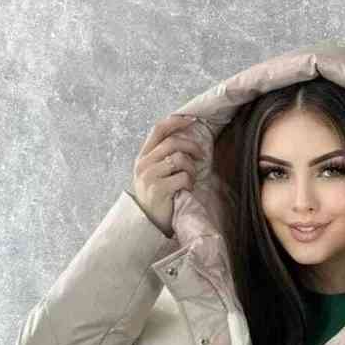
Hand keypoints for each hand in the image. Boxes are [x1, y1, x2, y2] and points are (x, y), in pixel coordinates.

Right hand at [131, 114, 205, 236]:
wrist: (147, 223)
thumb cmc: (155, 198)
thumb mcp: (153, 174)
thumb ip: (162, 157)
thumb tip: (184, 139)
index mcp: (142, 157)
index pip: (158, 129)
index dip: (176, 122)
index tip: (191, 121)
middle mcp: (143, 164)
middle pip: (173, 142)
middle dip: (192, 147)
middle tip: (201, 156)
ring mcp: (150, 176)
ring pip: (179, 159)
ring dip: (191, 168)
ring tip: (190, 180)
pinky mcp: (159, 189)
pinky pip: (183, 177)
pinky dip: (189, 183)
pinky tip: (186, 190)